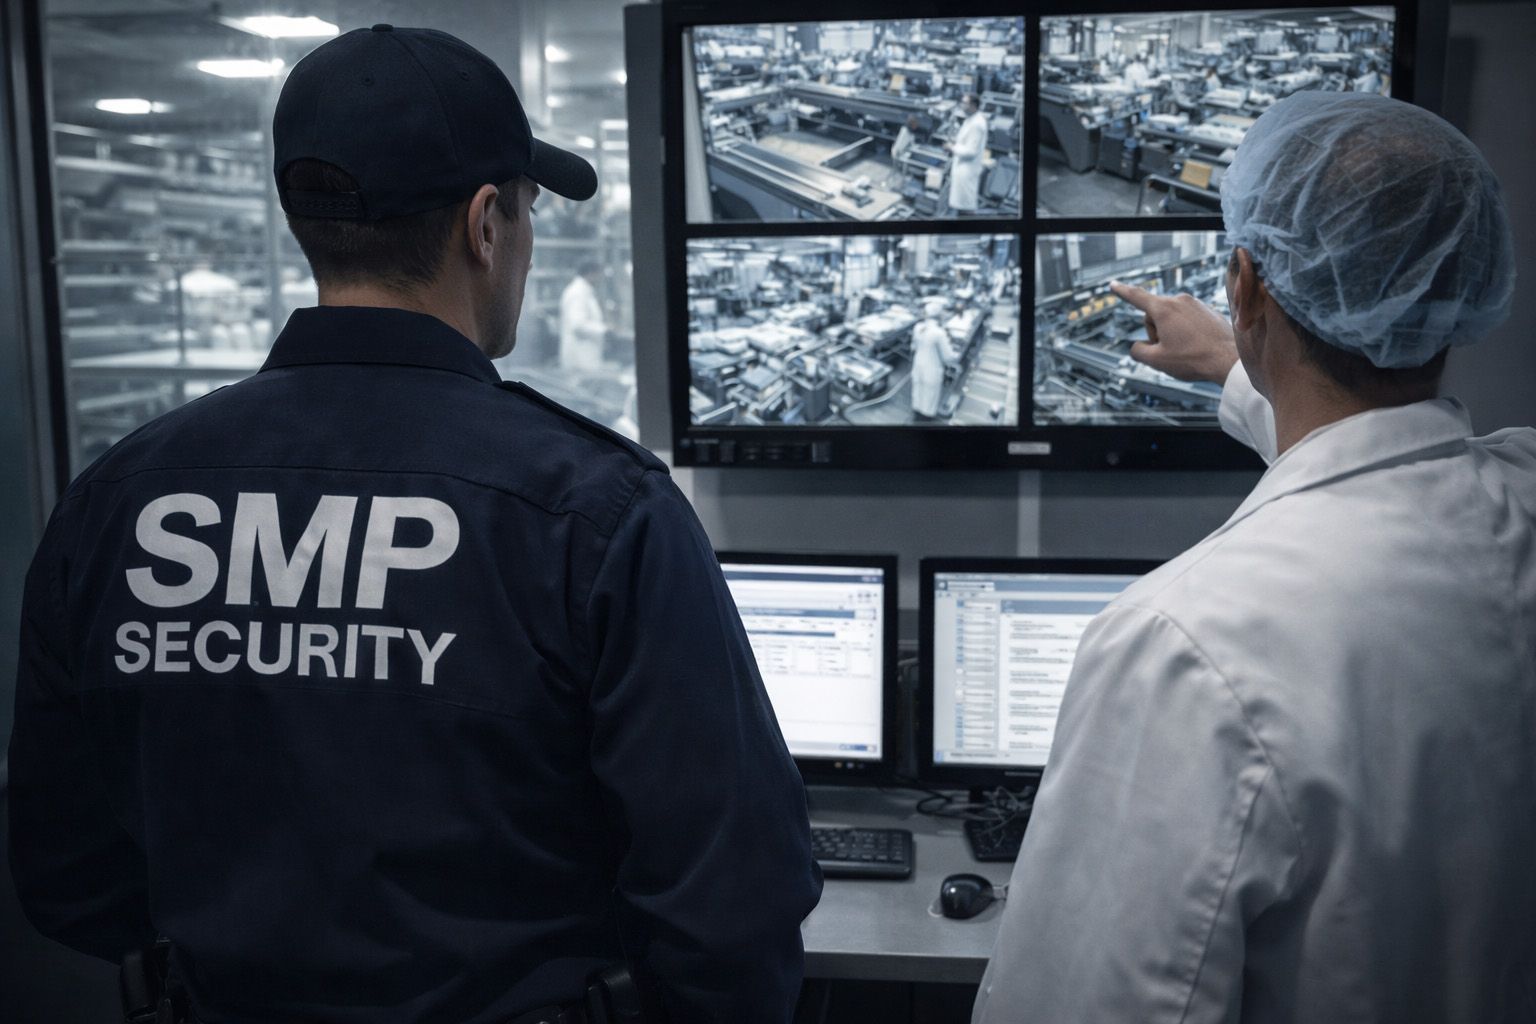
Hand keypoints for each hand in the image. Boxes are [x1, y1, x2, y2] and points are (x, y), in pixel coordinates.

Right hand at [1109, 280, 1238, 383]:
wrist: (1230, 359)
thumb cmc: (1193, 360)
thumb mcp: (1156, 361)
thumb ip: (1137, 351)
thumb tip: (1138, 346)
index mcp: (1163, 309)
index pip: (1136, 297)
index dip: (1122, 292)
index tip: (1113, 284)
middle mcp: (1179, 300)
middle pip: (1154, 315)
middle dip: (1155, 331)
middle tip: (1167, 351)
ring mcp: (1195, 304)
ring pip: (1171, 318)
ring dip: (1171, 333)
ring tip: (1185, 350)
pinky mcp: (1207, 310)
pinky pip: (1187, 320)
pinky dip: (1186, 332)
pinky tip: (1197, 347)